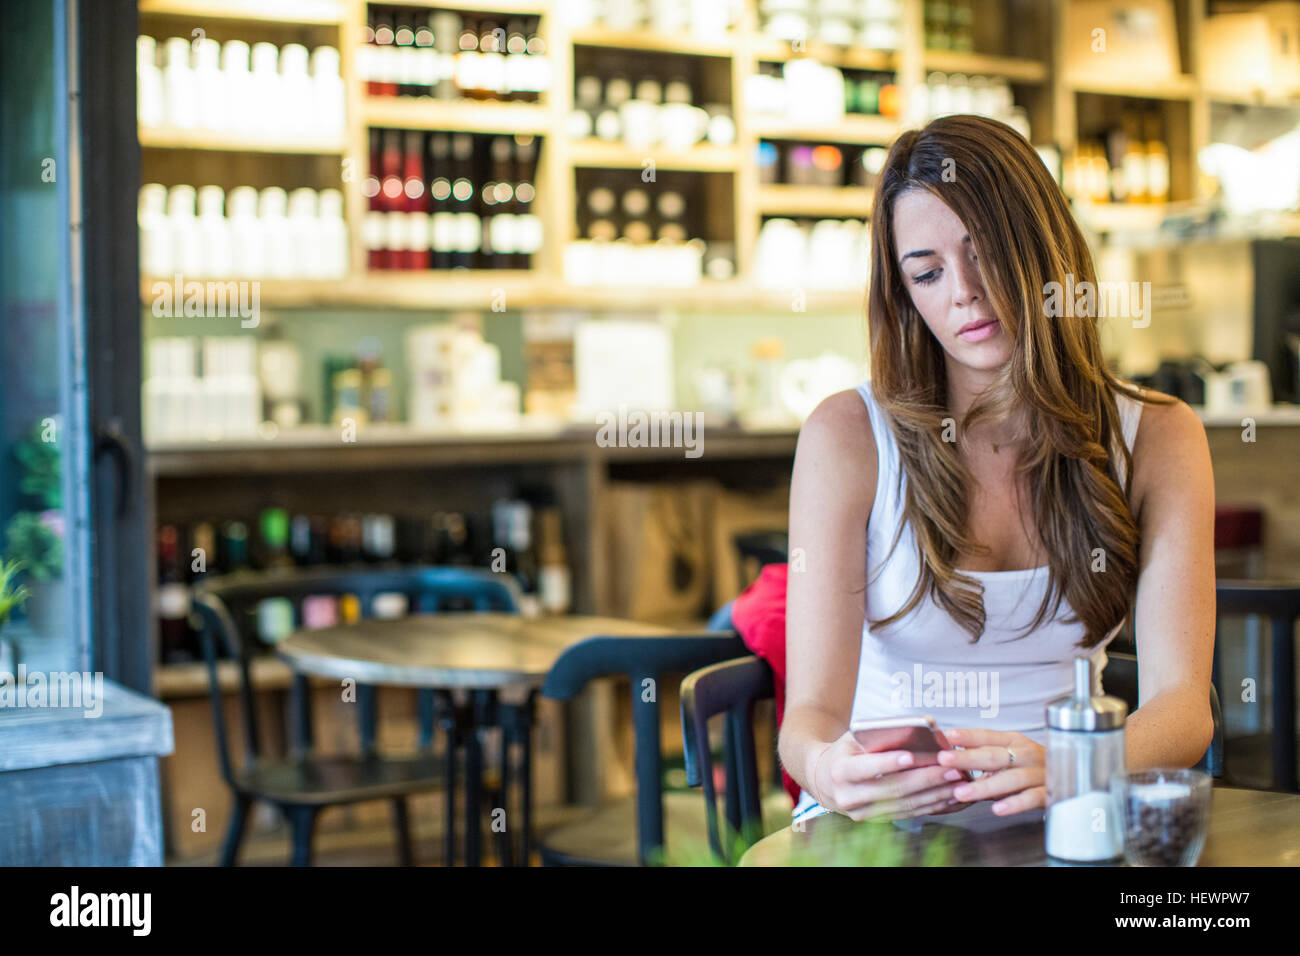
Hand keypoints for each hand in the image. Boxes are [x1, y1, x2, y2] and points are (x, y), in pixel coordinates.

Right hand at [813, 731, 964, 821]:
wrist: (824, 779)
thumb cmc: (846, 752)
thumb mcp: (853, 739)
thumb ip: (878, 737)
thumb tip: (914, 734)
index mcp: (841, 771)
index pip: (866, 768)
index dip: (889, 763)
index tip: (911, 756)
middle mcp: (849, 796)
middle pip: (892, 789)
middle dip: (925, 779)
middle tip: (950, 769)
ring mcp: (862, 813)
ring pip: (904, 805)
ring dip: (935, 795)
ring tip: (957, 782)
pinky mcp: (876, 821)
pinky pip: (909, 814)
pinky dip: (931, 806)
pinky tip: (949, 796)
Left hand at [937, 729, 1045, 815]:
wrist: (1071, 777)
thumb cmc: (1030, 767)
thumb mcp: (1009, 757)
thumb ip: (983, 762)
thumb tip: (951, 766)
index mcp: (1014, 741)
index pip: (987, 736)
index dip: (968, 736)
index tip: (947, 736)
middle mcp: (1026, 754)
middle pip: (995, 755)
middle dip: (967, 758)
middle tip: (945, 761)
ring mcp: (1039, 773)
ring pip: (1011, 778)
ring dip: (984, 786)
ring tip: (963, 792)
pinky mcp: (1050, 793)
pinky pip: (1031, 798)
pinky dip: (1014, 803)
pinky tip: (998, 808)